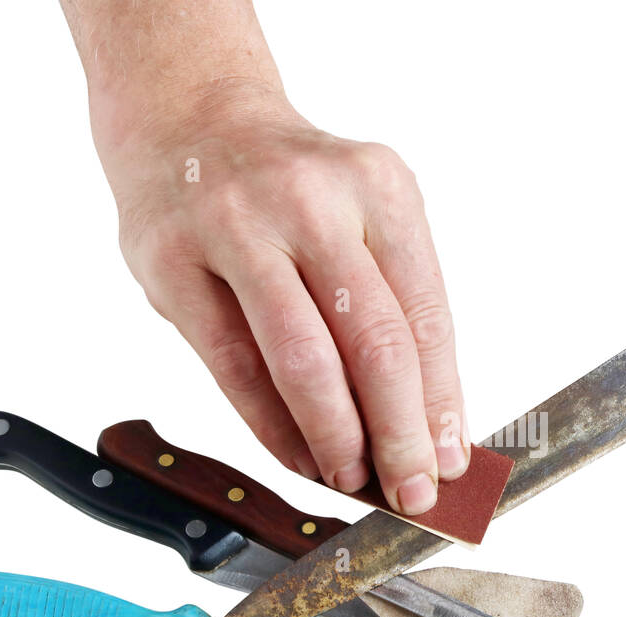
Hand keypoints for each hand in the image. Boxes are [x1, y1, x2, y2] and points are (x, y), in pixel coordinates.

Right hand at [91, 81, 466, 514]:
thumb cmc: (293, 189)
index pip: (425, 316)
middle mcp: (312, 199)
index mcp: (380, 187)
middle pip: (375, 342)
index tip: (452, 462)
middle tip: (414, 491)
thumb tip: (427, 423)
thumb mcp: (362, 216)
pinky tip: (300, 457)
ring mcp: (236, 226)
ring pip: (303, 360)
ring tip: (354, 481)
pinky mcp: (173, 262)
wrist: (189, 117)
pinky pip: (234, 368)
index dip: (443, 402)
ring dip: (337, 438)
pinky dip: (274, 427)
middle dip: (401, 434)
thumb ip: (393, 308)